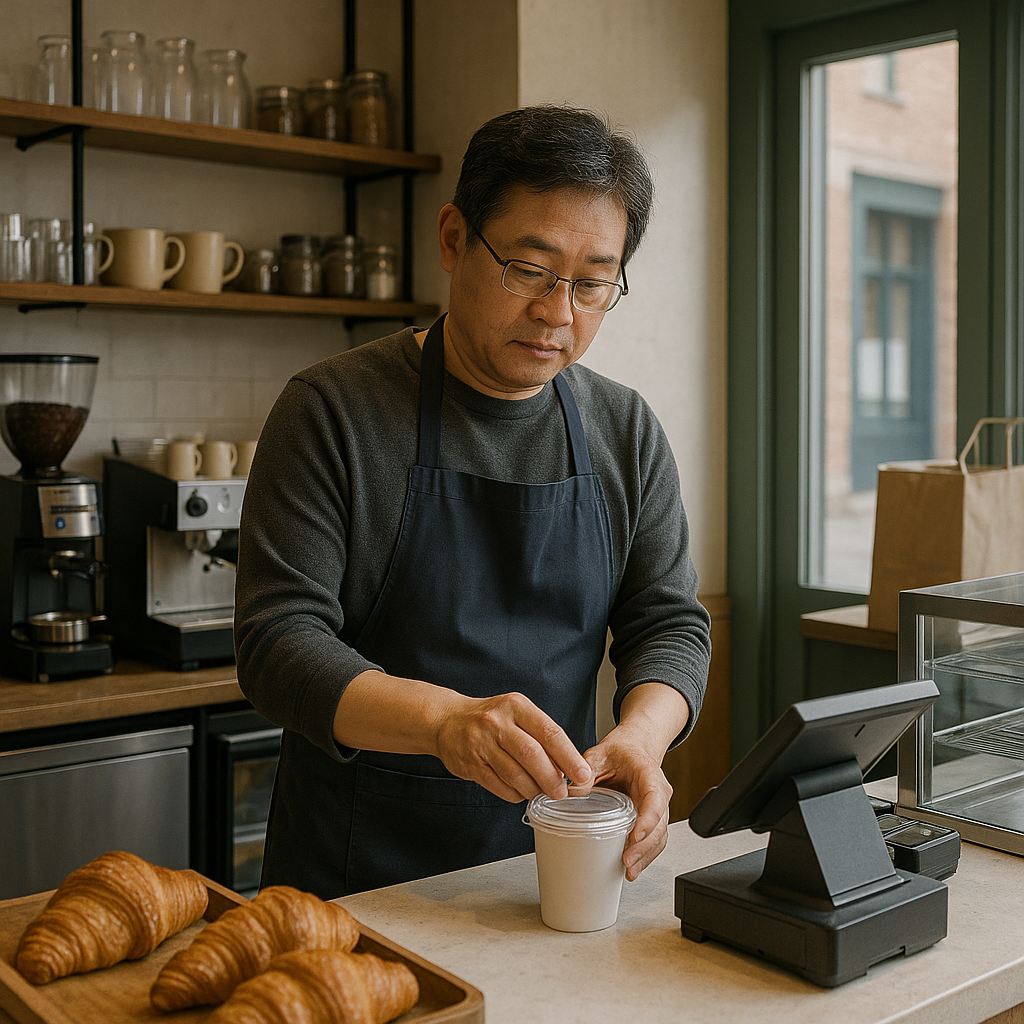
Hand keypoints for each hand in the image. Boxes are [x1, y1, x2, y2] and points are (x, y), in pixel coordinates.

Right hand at [433, 691, 592, 803]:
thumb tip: (568, 767)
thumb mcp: (517, 713)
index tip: (583, 775)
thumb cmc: (491, 718)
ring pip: (515, 775)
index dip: (569, 757)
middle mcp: (497, 722)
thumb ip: (541, 735)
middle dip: (552, 778)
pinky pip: (499, 786)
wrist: (447, 720)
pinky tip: (521, 792)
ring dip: (533, 789)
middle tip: (562, 793)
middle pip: (532, 755)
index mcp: (516, 706)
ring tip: (542, 793)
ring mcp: (481, 743)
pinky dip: (515, 794)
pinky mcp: (470, 764)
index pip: (549, 732)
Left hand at [571, 732, 672, 880]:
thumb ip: (587, 770)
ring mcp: (657, 809)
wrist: (633, 749)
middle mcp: (658, 794)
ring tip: (629, 871)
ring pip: (659, 837)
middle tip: (627, 862)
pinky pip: (653, 840)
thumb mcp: (599, 754)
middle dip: (644, 847)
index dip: (647, 821)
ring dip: (646, 856)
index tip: (635, 836)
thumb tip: (570, 792)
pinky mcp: (649, 820)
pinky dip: (644, 856)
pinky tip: (631, 868)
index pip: (655, 800)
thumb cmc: (620, 751)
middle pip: (659, 825)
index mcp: (650, 775)